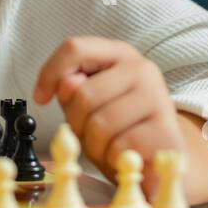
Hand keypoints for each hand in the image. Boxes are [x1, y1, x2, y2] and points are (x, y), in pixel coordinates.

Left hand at [32, 36, 184, 198]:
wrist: (163, 159)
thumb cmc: (121, 128)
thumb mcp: (90, 106)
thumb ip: (73, 92)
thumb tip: (67, 84)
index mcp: (120, 54)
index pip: (75, 48)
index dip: (50, 73)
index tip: (40, 98)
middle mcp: (143, 69)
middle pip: (83, 94)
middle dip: (76, 124)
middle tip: (90, 136)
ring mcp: (158, 97)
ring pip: (100, 124)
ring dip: (95, 146)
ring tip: (109, 147)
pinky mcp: (166, 130)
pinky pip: (120, 146)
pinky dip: (114, 159)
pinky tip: (125, 157)